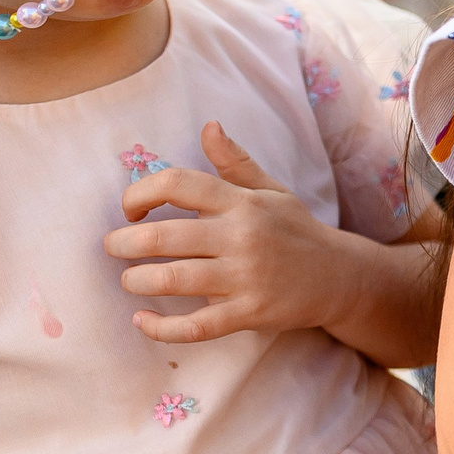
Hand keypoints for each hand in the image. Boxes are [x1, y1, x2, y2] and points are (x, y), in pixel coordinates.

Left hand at [105, 121, 365, 342]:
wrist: (341, 277)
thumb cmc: (296, 231)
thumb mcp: (272, 190)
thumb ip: (235, 163)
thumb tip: (208, 126)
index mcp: (242, 201)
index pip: (177, 184)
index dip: (139, 193)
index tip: (130, 209)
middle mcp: (242, 235)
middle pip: (161, 236)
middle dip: (123, 243)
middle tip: (113, 247)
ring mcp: (245, 276)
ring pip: (171, 280)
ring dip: (135, 281)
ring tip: (130, 280)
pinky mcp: (249, 312)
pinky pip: (194, 326)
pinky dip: (160, 328)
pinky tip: (142, 321)